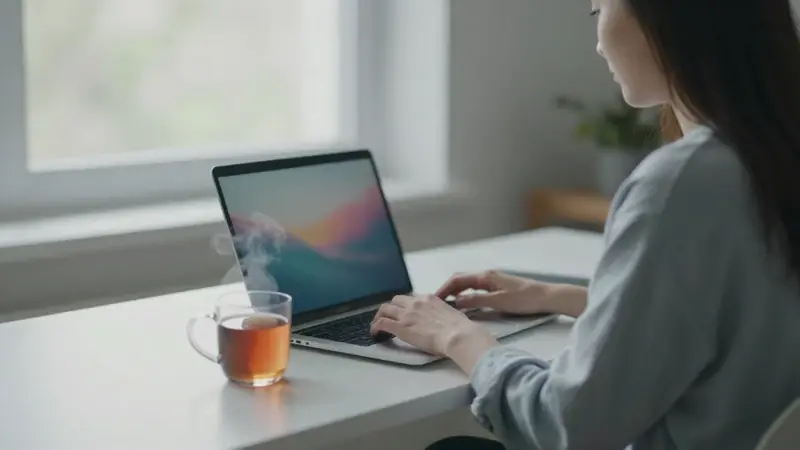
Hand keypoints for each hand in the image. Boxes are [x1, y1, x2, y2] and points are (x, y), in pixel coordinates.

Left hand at [370, 294, 498, 371]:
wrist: (457, 335)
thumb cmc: (460, 328)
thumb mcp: (450, 313)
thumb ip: (441, 313)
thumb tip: (442, 319)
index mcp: (428, 299)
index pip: (411, 299)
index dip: (405, 306)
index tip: (404, 313)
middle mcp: (415, 303)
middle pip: (395, 301)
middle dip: (390, 308)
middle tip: (389, 317)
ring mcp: (406, 315)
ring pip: (385, 309)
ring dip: (379, 316)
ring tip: (377, 325)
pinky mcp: (401, 327)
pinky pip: (382, 323)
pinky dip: (375, 326)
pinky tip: (375, 333)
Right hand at [436, 270, 586, 317]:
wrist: (546, 296)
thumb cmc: (524, 299)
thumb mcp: (498, 302)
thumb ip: (477, 300)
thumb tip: (457, 301)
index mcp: (485, 276)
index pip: (458, 280)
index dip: (444, 289)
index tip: (435, 299)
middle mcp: (487, 275)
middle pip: (460, 280)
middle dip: (447, 289)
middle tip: (437, 302)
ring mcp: (493, 280)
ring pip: (468, 284)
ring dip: (456, 292)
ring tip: (447, 304)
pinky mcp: (498, 287)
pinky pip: (476, 288)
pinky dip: (466, 294)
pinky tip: (465, 304)